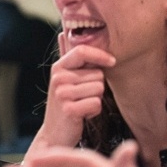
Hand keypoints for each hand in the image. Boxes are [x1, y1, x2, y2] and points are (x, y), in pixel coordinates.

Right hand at [26, 34, 114, 158]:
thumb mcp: (65, 79)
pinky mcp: (68, 109)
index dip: (100, 55)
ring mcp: (61, 93)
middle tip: (81, 97)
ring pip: (99, 89)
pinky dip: (93, 112)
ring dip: (95, 100)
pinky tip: (81, 115)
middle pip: (97, 74)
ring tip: (81, 106)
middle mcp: (58, 78)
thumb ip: (68, 57)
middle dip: (96, 87)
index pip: (82, 51)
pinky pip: (96, 104)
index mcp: (58, 68)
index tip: (111, 62)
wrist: (54, 133)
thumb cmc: (66, 104)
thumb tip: (62, 33)